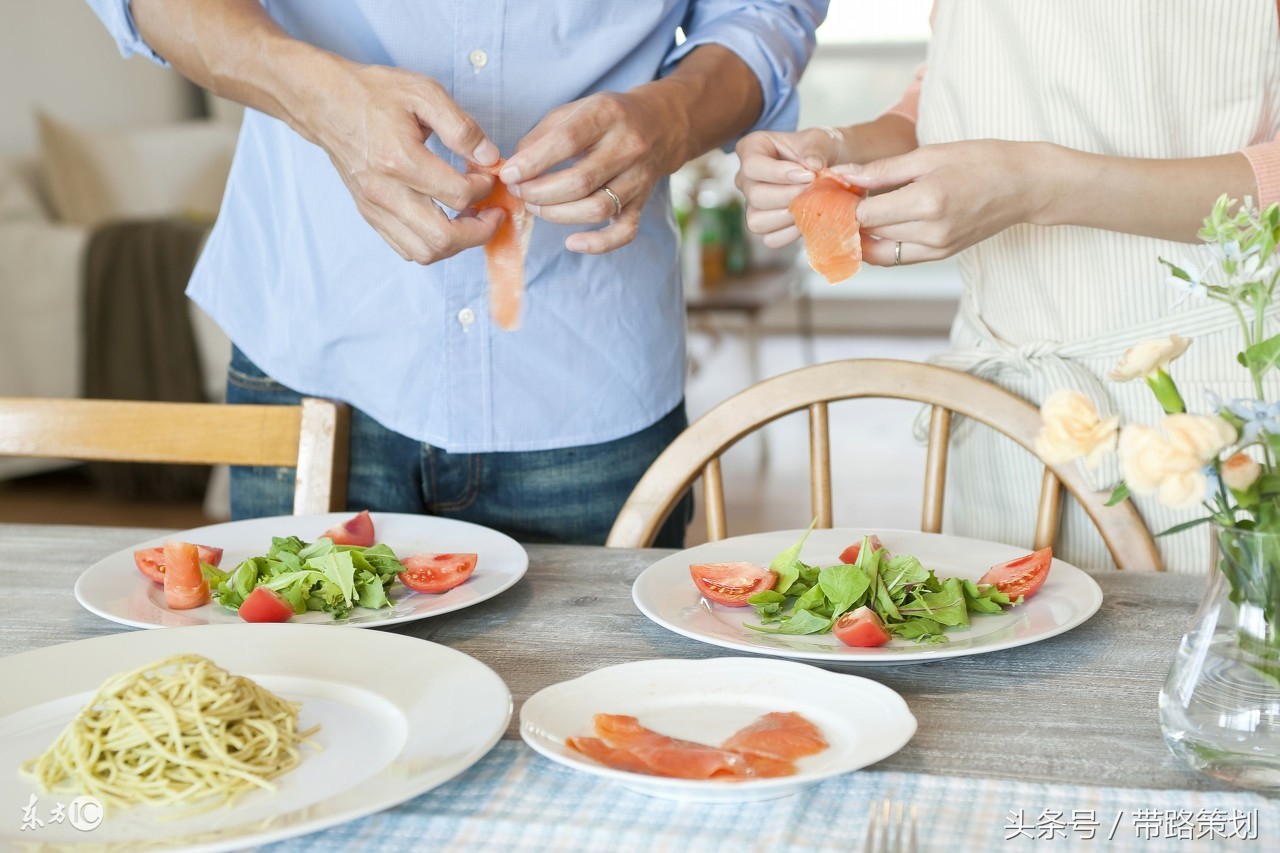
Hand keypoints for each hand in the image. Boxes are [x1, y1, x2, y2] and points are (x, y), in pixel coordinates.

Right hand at [308, 62, 505, 263]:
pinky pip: (406, 248)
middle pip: (442, 238)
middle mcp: (384, 191)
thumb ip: (461, 128)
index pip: (457, 194)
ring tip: (471, 220)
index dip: (485, 189)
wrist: (324, 102)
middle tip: (493, 214)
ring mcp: (375, 208)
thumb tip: (490, 158)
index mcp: (399, 159)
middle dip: (479, 232)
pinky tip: (446, 222)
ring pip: (424, 252)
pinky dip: (433, 244)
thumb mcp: (423, 93)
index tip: (490, 175)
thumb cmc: (373, 93)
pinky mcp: (370, 214)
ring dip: (457, 244)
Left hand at [498, 89, 680, 253]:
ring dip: (558, 215)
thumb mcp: (576, 109)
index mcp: (607, 115)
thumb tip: (515, 167)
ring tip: (536, 206)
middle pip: (580, 181)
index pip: (567, 141)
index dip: (533, 162)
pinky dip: (597, 245)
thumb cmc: (608, 117)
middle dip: (540, 192)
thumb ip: (543, 134)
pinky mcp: (642, 203)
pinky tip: (572, 243)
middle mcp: (627, 147)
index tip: (508, 174)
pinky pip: (624, 232)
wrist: (662, 124)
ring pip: (596, 209)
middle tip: (519, 191)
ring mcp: (638, 178)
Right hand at [734, 127, 845, 248]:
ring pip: (757, 221)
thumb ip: (816, 149)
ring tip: (812, 205)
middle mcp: (745, 179)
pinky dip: (791, 233)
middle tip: (815, 191)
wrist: (831, 166)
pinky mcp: (765, 225)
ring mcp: (752, 205)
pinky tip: (808, 220)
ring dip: (789, 216)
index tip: (809, 175)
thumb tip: (812, 166)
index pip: (752, 166)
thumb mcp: (821, 139)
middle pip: (755, 196)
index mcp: (751, 149)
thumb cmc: (819, 149)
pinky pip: (770, 239)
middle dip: (789, 197)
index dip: (779, 174)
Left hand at [838, 140, 1042, 265]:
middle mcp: (931, 231)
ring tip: (857, 211)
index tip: (835, 190)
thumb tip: (843, 176)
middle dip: (849, 218)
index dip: (845, 203)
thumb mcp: (929, 155)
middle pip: (869, 233)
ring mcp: (937, 248)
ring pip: (879, 250)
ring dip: (863, 234)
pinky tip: (876, 226)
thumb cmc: (981, 161)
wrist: (1025, 185)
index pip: (865, 214)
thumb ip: (882, 170)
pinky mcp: (941, 255)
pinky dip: (880, 244)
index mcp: (928, 201)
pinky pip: (897, 257)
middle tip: (840, 199)